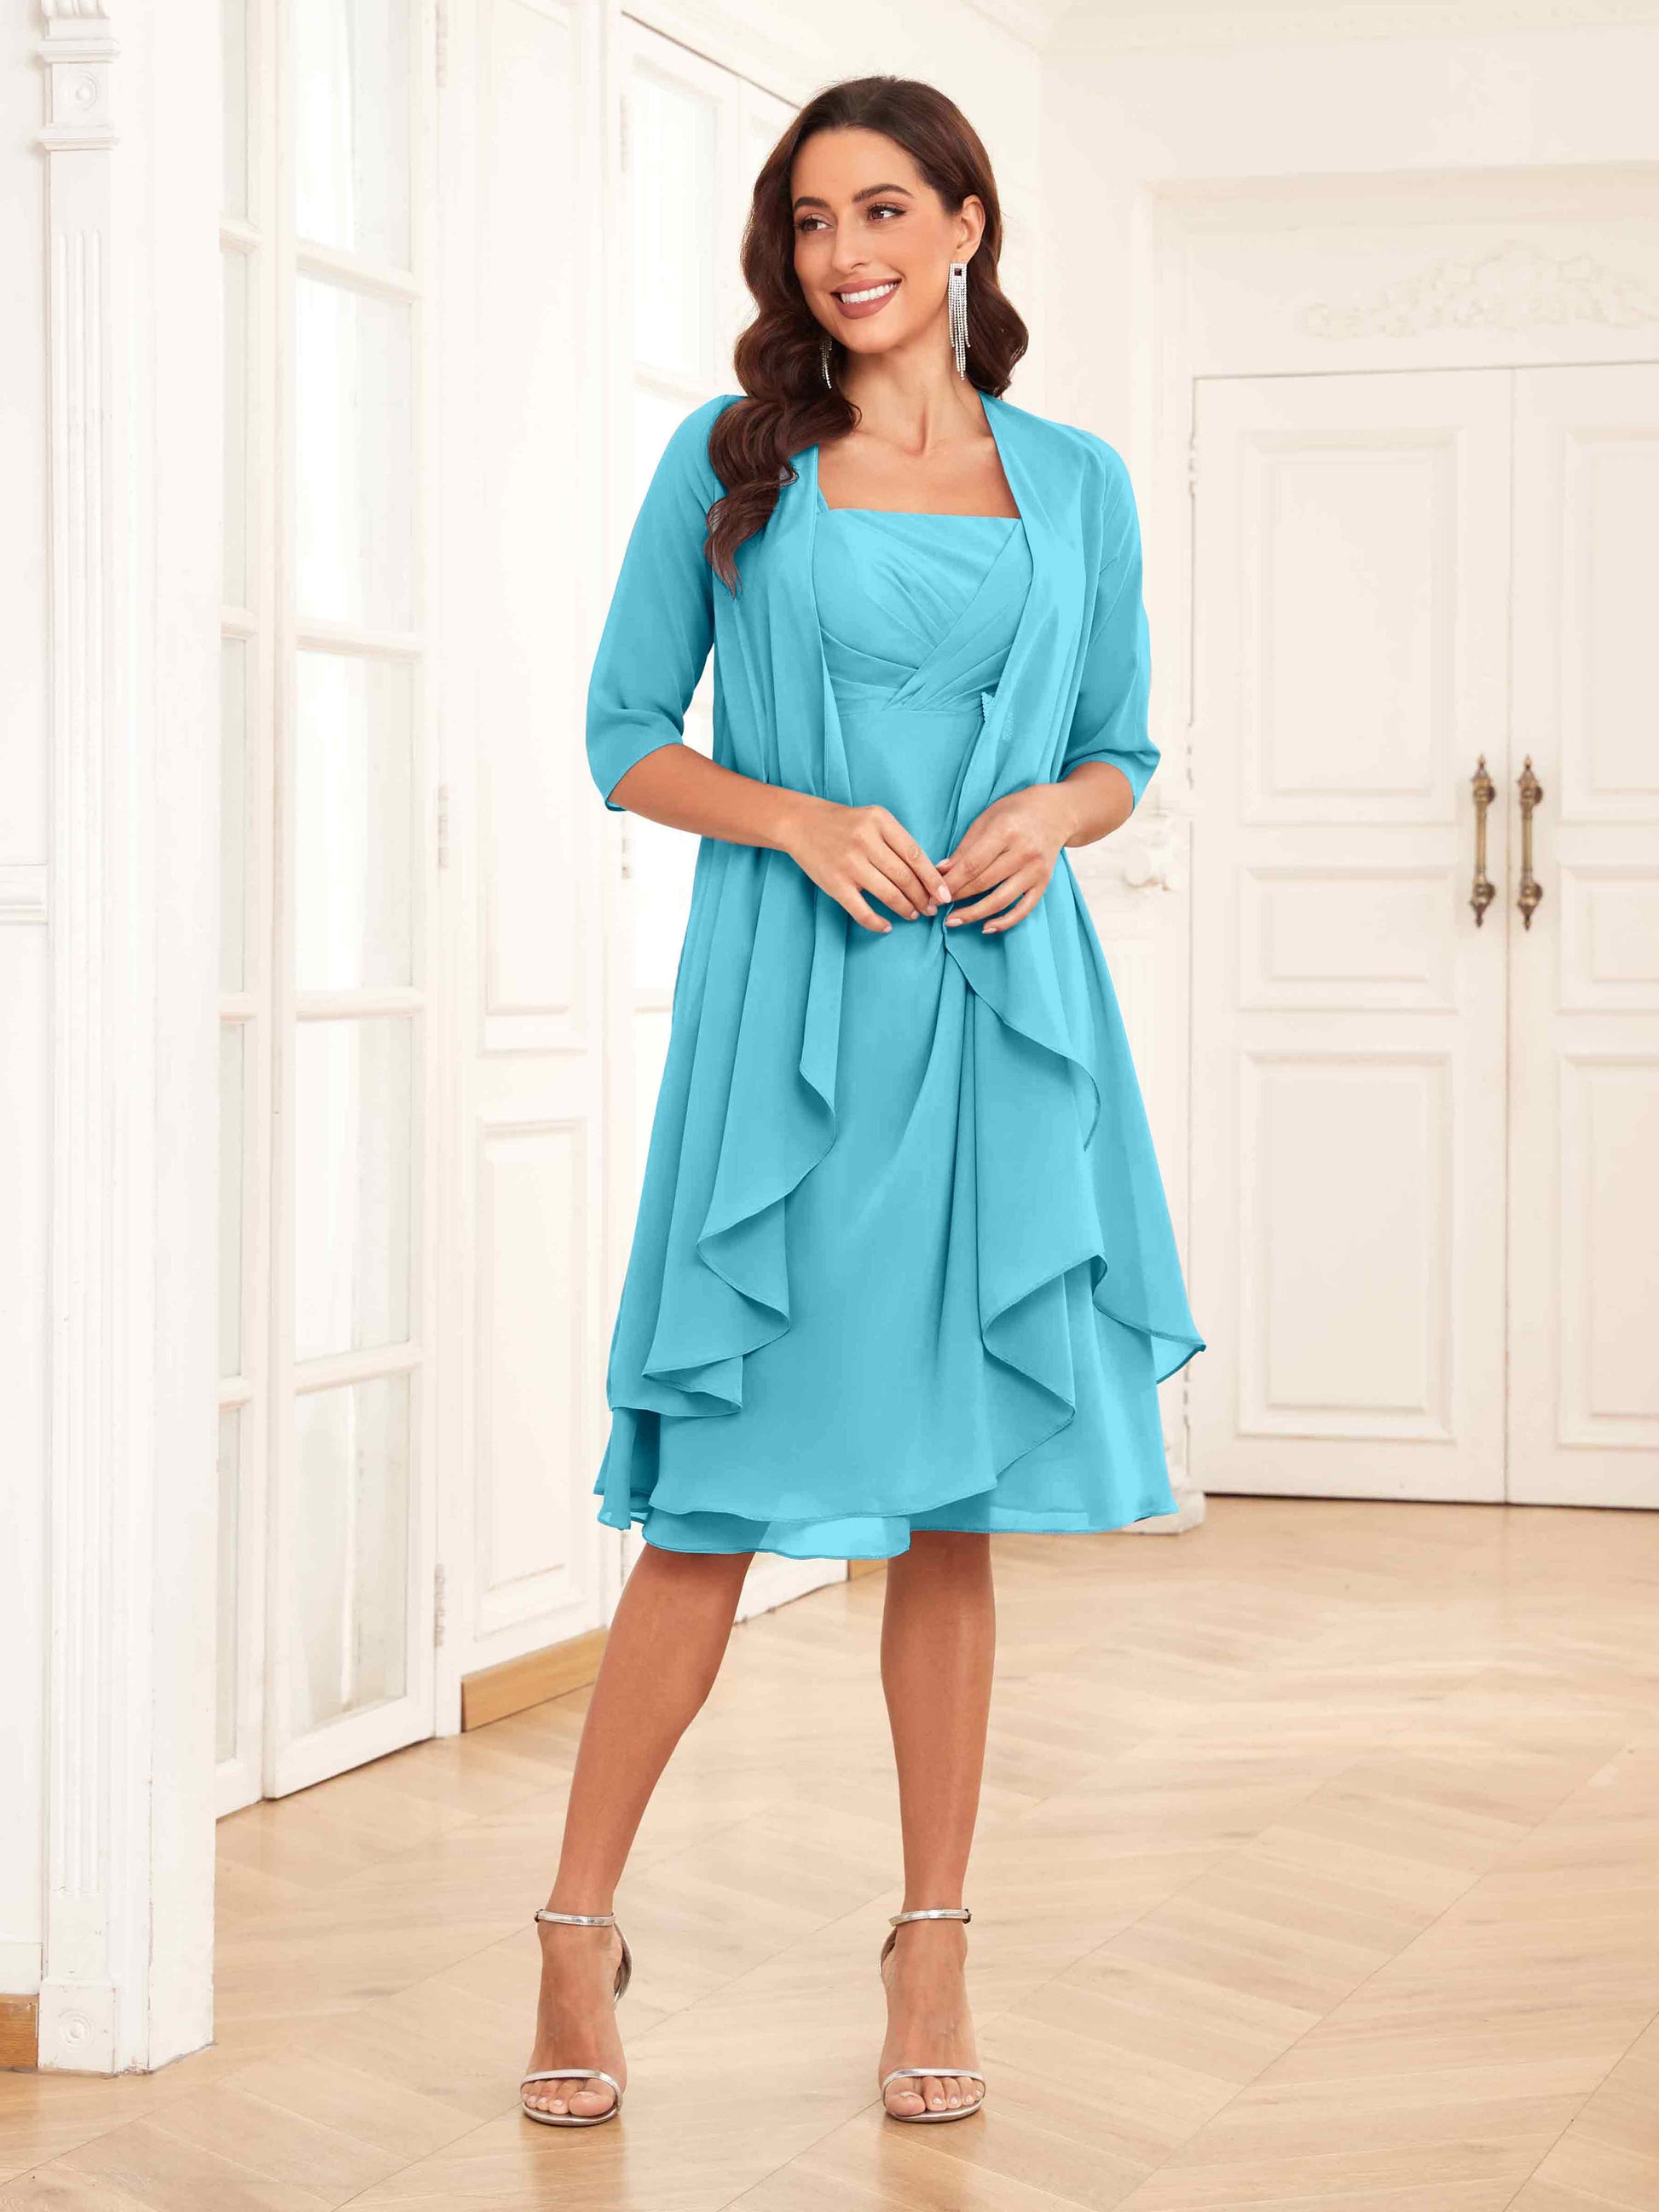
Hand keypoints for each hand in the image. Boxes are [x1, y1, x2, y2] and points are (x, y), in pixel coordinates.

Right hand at [779, 795, 948, 934]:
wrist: (800, 823)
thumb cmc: (844, 824)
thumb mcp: (874, 819)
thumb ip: (898, 841)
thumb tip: (927, 874)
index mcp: (880, 822)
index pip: (915, 855)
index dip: (933, 879)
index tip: (945, 895)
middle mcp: (866, 841)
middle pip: (905, 877)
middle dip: (923, 898)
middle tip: (931, 909)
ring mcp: (849, 864)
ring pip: (889, 894)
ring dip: (906, 909)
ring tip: (913, 914)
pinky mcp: (835, 884)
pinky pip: (862, 911)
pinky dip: (878, 923)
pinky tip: (887, 926)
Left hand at [939, 783, 1076, 932]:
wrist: (1056, 812)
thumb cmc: (1015, 812)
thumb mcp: (986, 819)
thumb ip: (965, 847)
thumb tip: (941, 872)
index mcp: (1005, 831)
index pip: (972, 865)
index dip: (951, 883)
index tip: (933, 893)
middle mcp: (1023, 852)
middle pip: (983, 883)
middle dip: (957, 897)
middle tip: (935, 906)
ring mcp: (1036, 870)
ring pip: (1001, 900)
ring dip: (974, 914)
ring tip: (953, 920)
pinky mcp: (1044, 882)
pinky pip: (1024, 909)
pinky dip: (1005, 922)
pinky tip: (986, 927)